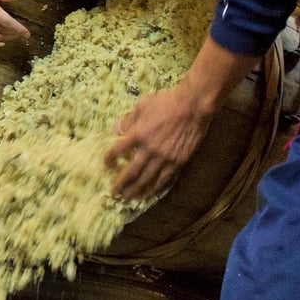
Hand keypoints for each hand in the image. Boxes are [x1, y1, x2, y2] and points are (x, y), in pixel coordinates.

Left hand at [105, 86, 212, 202]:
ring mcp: (165, 157)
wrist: (193, 107)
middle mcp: (149, 149)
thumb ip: (129, 119)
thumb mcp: (142, 104)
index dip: (109, 159)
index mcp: (138, 134)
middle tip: (114, 193)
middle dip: (121, 184)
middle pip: (131, 171)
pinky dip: (156, 187)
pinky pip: (165, 178)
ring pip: (147, 179)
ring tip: (128, 197)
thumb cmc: (166, 102)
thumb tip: (116, 130)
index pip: (117, 150)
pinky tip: (150, 192)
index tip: (106, 164)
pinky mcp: (178, 161)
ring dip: (136, 189)